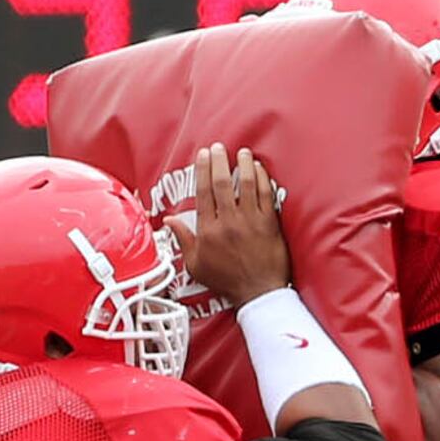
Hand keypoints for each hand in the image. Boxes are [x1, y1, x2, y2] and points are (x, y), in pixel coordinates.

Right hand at [174, 143, 292, 303]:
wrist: (258, 293)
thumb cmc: (227, 281)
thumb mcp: (196, 265)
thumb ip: (183, 240)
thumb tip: (169, 221)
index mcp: (208, 230)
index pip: (203, 192)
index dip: (202, 170)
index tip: (202, 156)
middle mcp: (229, 222)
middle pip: (223, 183)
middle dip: (219, 161)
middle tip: (218, 147)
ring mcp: (251, 222)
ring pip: (247, 185)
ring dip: (243, 165)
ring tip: (241, 152)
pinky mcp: (270, 224)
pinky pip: (266, 195)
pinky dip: (263, 179)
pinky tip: (259, 168)